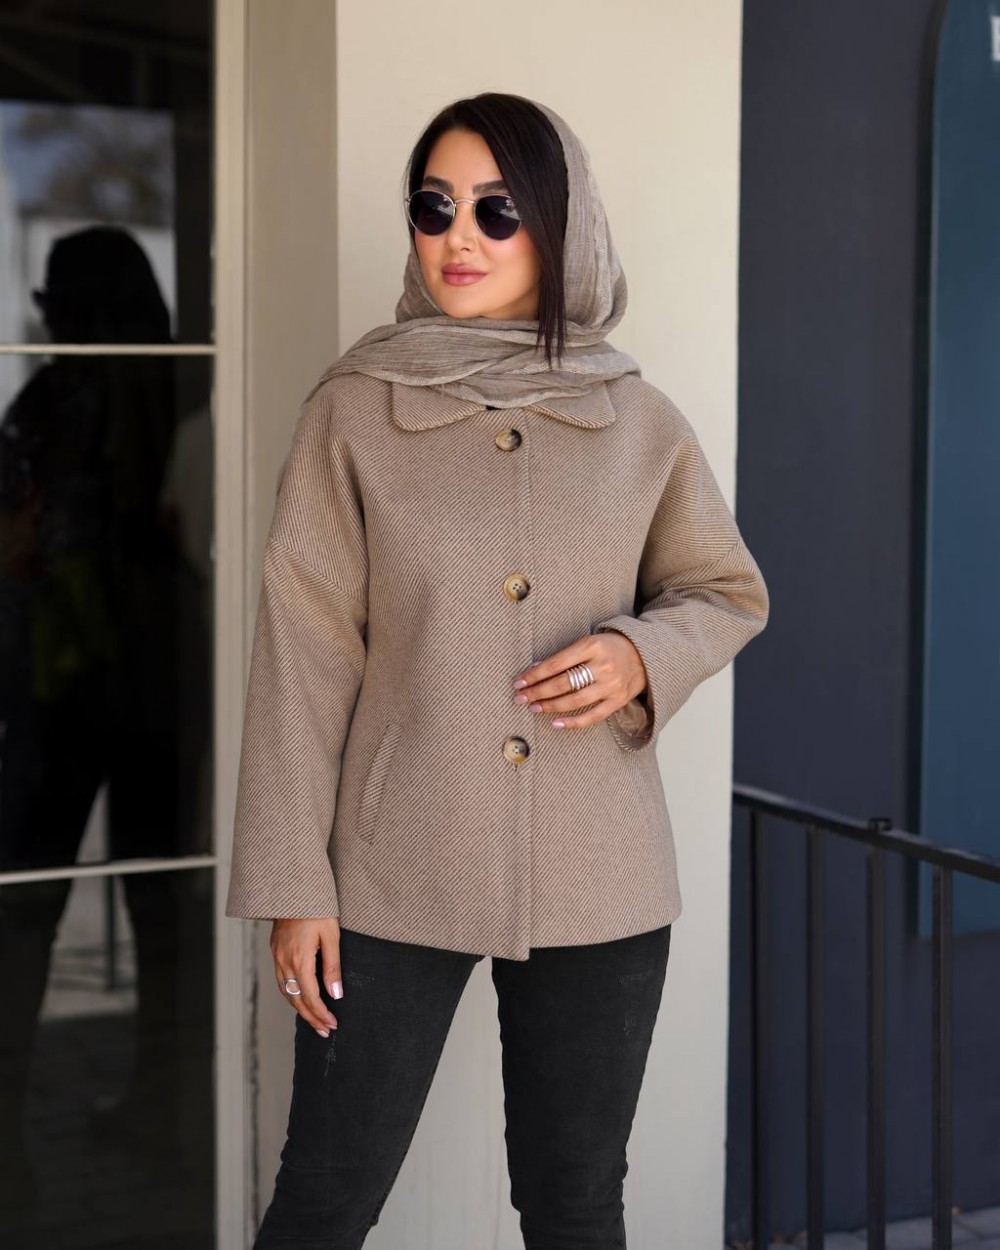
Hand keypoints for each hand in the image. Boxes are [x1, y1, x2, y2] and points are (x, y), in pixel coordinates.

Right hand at [270, 916, 342, 1036]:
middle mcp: (285, 962)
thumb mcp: (331, 935)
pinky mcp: (275, 951)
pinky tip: (299, 999)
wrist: (293, 890)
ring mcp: (277, 957)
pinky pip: (281, 981)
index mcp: (300, 960)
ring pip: (286, 993)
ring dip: (300, 1009)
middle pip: (296, 1000)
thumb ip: (333, 966)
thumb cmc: (316, 909)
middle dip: (311, 1018)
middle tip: (325, 1031)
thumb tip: (336, 994)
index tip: (332, 1024)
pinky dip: (290, 995)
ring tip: (314, 1021)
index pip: (311, 997)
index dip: (321, 1014)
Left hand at [511, 631, 647, 729]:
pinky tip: (556, 723)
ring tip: (534, 708)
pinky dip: (574, 722)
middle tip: (520, 697)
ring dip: (550, 706)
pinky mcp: (618, 700)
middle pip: (563, 683)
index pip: (556, 663)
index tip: (518, 682)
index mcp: (592, 646)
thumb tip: (535, 670)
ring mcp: (611, 685)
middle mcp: (602, 666)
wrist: (646, 654)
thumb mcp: (589, 642)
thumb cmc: (610, 647)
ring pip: (575, 701)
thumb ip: (565, 655)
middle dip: (537, 691)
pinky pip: (593, 716)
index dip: (534, 674)